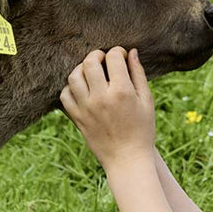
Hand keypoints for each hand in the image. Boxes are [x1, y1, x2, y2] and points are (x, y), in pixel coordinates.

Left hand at [60, 47, 155, 171]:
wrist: (127, 159)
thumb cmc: (142, 130)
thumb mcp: (147, 101)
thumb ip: (138, 74)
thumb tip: (131, 52)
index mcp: (122, 92)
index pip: (113, 58)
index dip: (117, 51)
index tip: (120, 55)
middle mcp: (101, 98)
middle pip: (89, 63)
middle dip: (97, 55)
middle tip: (103, 58)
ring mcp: (86, 108)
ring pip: (74, 76)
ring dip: (82, 68)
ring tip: (91, 71)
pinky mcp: (77, 118)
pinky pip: (65, 95)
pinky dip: (71, 87)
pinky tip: (82, 88)